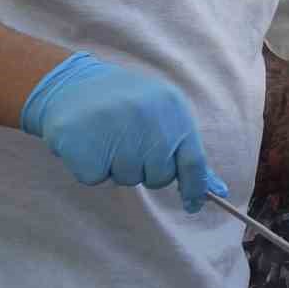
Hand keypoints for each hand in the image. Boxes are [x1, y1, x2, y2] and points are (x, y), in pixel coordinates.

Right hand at [20, 51, 226, 213]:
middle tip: (129, 143)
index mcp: (173, 108)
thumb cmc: (124, 103)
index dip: (195, 188)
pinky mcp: (84, 145)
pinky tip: (87, 142)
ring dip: (116, 167)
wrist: (70, 83)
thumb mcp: (163, 114)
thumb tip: (218, 192)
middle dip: (146, 169)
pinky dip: (90, 167)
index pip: (194, 161)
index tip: (193, 204)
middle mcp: (148, 118)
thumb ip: (186, 152)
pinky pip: (96, 178)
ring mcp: (116, 131)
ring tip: (106, 137)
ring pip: (127, 179)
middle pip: (160, 176)